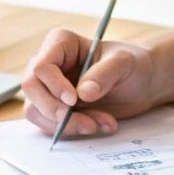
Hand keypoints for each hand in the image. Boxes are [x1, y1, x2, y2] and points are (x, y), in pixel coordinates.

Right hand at [21, 28, 162, 137]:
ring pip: (36, 111)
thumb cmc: (132, 65)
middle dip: (55, 111)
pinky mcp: (54, 108)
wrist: (141, 84)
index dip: (53, 85)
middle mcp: (48, 65)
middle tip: (86, 123)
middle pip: (31, 90)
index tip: (74, 100)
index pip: (41, 66)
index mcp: (61, 44)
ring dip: (66, 125)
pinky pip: (48, 124)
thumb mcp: (124, 63)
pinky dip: (72, 130)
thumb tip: (83, 93)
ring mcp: (48, 88)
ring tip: (99, 124)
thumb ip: (105, 74)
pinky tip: (99, 125)